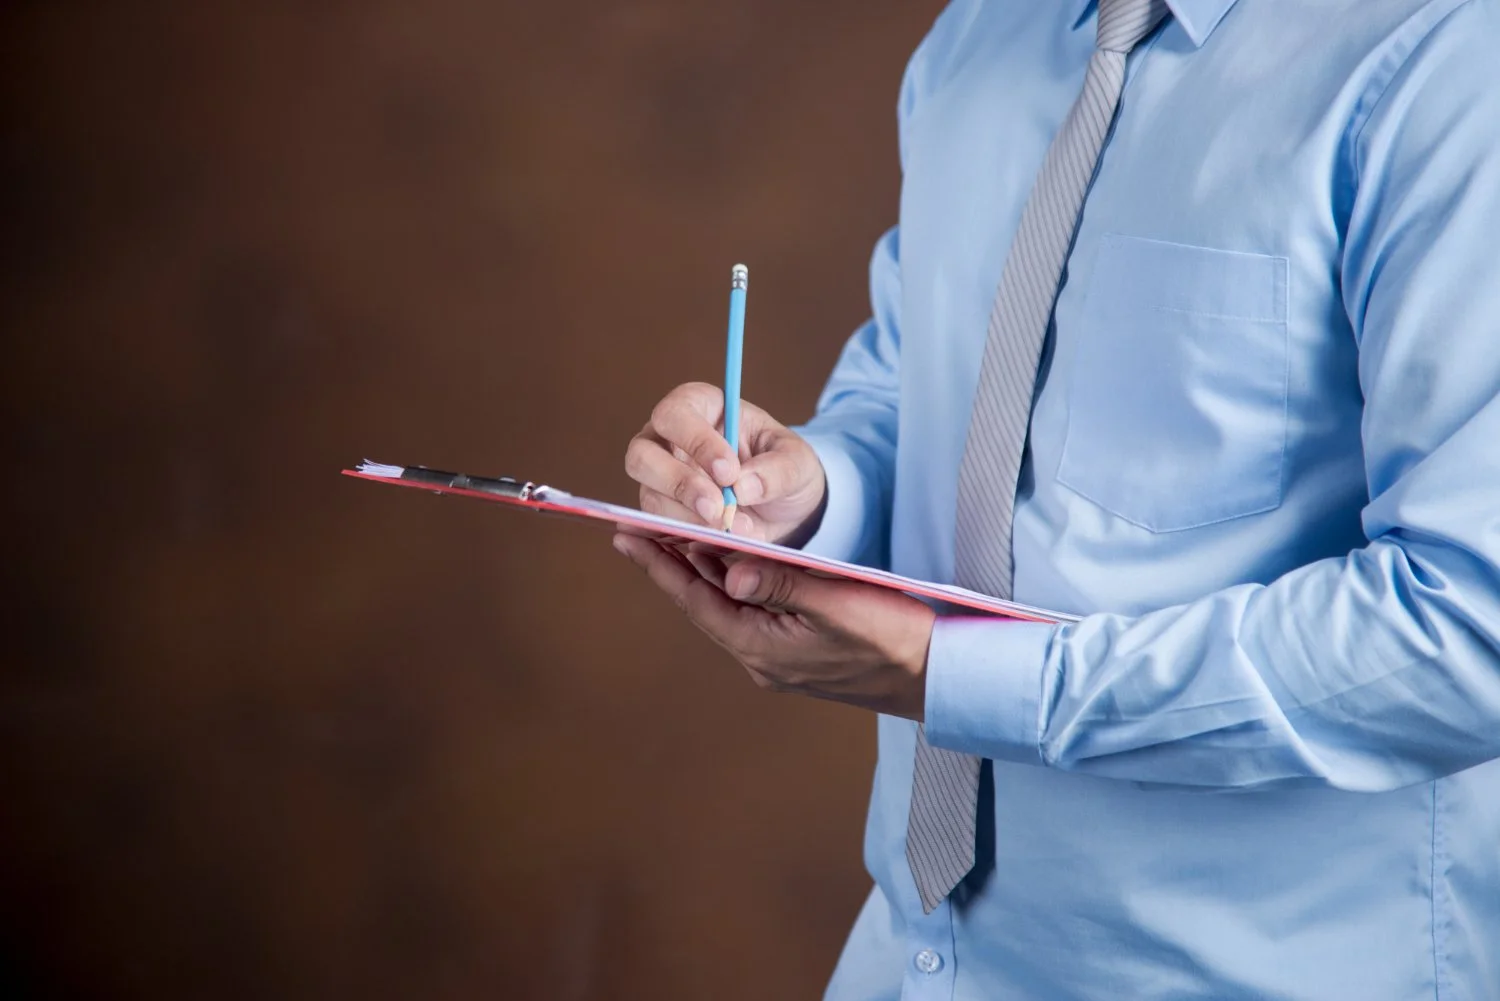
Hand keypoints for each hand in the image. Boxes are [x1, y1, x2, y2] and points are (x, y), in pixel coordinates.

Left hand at [612, 533, 934, 718]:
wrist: (935, 678)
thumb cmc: (893, 639)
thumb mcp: (837, 604)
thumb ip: (782, 585)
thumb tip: (729, 574)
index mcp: (762, 650)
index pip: (697, 602)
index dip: (660, 566)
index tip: (625, 536)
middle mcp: (761, 659)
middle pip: (703, 604)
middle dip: (670, 565)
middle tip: (634, 529)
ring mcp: (778, 658)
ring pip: (726, 608)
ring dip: (701, 572)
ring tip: (668, 536)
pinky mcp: (796, 652)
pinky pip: (751, 613)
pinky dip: (732, 584)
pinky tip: (726, 561)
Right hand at [624, 382, 826, 543]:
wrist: (785, 508)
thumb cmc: (785, 469)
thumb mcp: (798, 463)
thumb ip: (777, 470)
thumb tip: (743, 486)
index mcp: (700, 407)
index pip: (676, 414)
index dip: (696, 442)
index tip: (729, 472)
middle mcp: (669, 440)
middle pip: (642, 454)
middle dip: (680, 484)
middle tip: (718, 509)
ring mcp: (660, 478)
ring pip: (649, 495)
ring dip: (688, 517)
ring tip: (732, 527)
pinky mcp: (663, 513)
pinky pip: (659, 527)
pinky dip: (690, 535)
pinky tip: (721, 539)